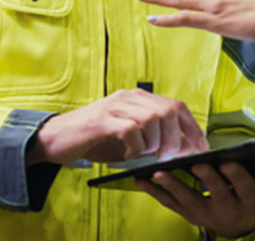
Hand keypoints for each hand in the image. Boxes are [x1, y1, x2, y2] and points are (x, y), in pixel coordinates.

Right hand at [26, 89, 207, 165]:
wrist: (53, 139)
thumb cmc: (94, 140)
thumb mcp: (129, 137)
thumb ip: (153, 137)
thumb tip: (183, 148)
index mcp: (138, 98)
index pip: (176, 105)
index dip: (192, 127)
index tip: (201, 147)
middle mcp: (128, 97)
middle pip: (168, 111)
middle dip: (176, 138)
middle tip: (169, 157)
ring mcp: (115, 106)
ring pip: (152, 119)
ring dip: (154, 143)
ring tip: (144, 154)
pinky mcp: (101, 120)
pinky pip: (130, 130)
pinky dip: (135, 146)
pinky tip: (128, 154)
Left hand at [136, 161, 254, 236]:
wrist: (240, 225)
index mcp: (250, 201)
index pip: (245, 189)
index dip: (236, 177)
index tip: (227, 162)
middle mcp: (227, 210)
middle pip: (215, 194)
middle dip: (204, 179)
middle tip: (194, 163)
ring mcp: (205, 214)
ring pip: (187, 201)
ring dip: (172, 187)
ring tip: (158, 174)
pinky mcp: (188, 214)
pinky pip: (170, 204)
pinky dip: (155, 193)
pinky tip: (140, 180)